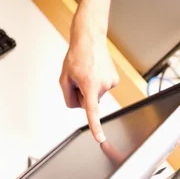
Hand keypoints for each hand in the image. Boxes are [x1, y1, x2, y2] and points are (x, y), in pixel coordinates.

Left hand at [59, 20, 118, 142]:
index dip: (95, 126)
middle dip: (81, 93)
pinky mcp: (115, 80)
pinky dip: (96, 82)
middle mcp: (103, 85)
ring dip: (89, 86)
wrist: (90, 40)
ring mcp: (111, 82)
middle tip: (79, 76)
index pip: (92, 110)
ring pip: (95, 95)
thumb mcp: (64, 78)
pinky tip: (94, 70)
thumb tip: (79, 107)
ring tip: (87, 70)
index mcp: (89, 85)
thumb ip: (68, 96)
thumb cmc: (76, 57)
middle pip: (88, 102)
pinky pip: (101, 88)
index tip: (100, 139)